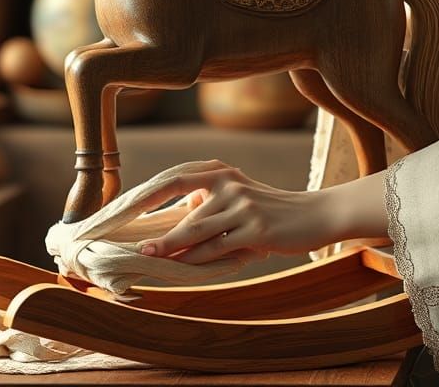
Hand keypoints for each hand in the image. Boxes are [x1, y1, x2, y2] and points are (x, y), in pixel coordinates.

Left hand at [136, 160, 337, 263]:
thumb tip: (173, 222)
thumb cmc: (271, 210)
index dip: (147, 193)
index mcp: (221, 172)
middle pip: (181, 204)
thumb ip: (209, 203)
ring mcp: (243, 205)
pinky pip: (217, 248)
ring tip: (148, 257)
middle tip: (130, 242)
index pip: (174, 178)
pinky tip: (182, 267)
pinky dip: (196, 259)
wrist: (316, 214)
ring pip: (196, 229)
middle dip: (153, 223)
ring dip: (170, 246)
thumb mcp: (239, 196)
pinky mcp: (256, 230)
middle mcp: (229, 184)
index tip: (122, 209)